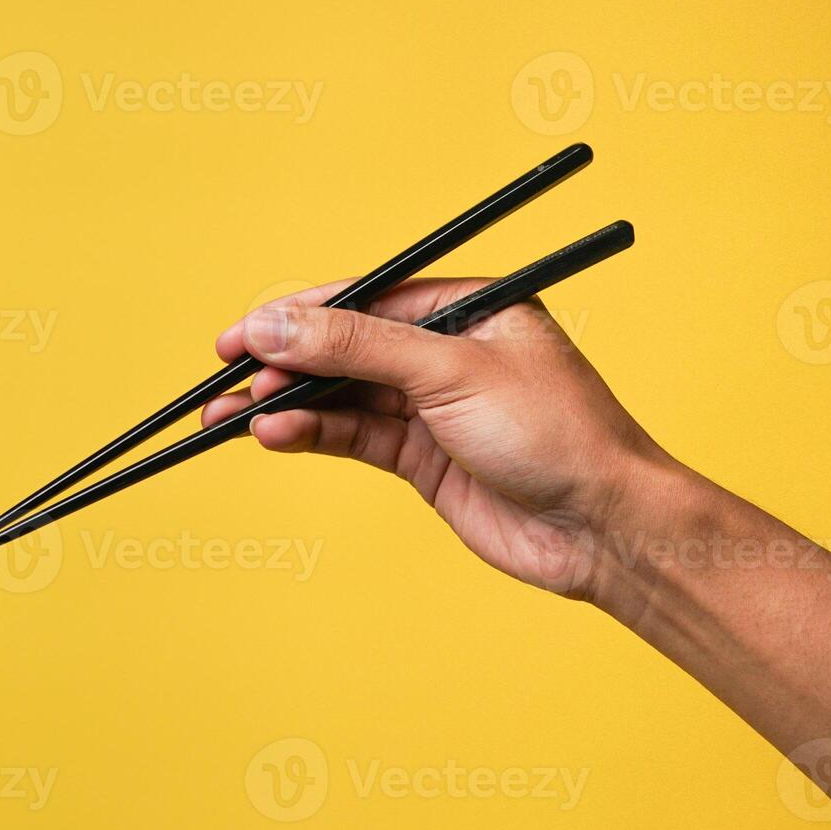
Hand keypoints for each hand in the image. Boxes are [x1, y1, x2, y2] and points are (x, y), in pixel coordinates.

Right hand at [204, 278, 675, 599]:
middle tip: (225, 377)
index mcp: (468, 308)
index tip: (243, 330)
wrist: (605, 530)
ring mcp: (434, 409)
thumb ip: (356, 347)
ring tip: (232, 417)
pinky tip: (277, 436)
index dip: (298, 313)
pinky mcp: (425, 460)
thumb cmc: (557, 434)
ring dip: (288, 404)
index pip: (365, 299)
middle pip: (346, 348)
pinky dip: (314, 436)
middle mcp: (448, 353)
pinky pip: (355, 437)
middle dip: (284, 362)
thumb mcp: (449, 372)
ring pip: (343, 396)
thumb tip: (277, 326)